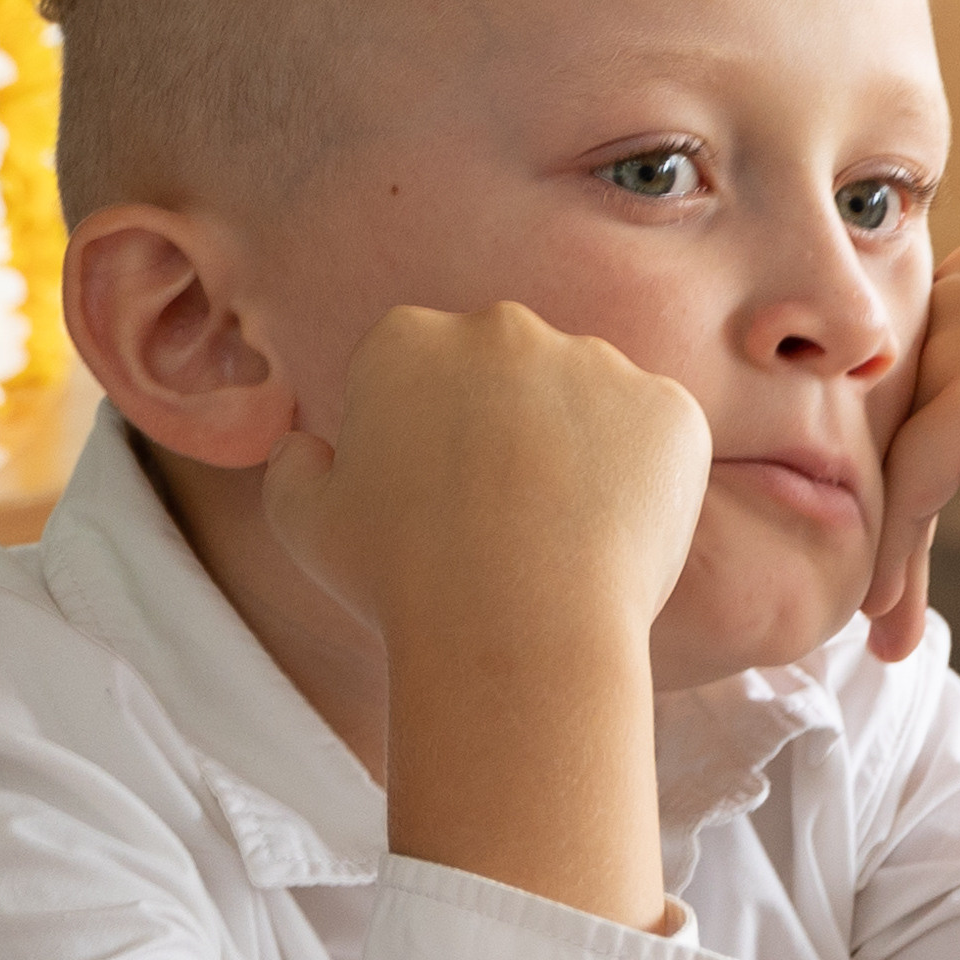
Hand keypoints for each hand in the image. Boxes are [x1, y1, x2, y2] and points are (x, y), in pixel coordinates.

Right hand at [265, 303, 710, 928]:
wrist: (517, 632)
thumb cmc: (400, 584)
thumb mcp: (305, 528)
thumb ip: (291, 469)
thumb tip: (305, 446)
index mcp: (407, 338)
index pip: (418, 373)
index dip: (425, 443)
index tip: (433, 506)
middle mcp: (503, 328)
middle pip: (506, 374)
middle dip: (505, 433)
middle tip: (502, 525)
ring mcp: (595, 361)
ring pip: (586, 402)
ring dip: (577, 453)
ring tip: (557, 541)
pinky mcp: (669, 406)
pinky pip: (657, 438)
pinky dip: (645, 484)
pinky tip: (612, 540)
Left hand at [863, 241, 959, 662]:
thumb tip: (921, 444)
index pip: (887, 374)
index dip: (871, 462)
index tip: (868, 536)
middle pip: (872, 414)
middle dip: (864, 506)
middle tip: (861, 591)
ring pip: (880, 456)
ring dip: (877, 550)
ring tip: (878, 626)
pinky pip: (906, 491)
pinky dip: (895, 562)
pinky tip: (892, 620)